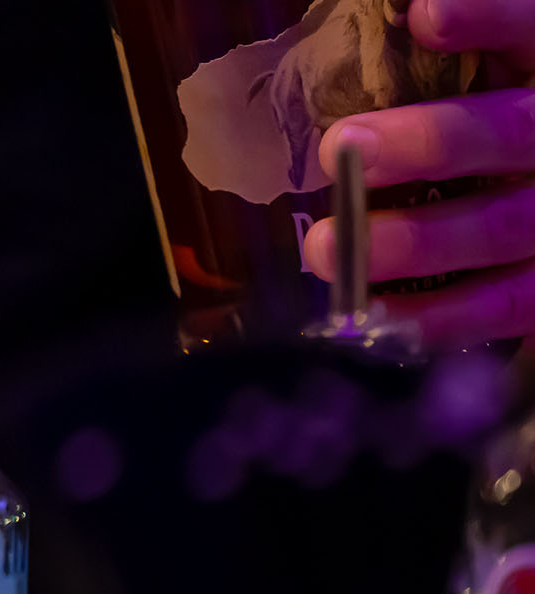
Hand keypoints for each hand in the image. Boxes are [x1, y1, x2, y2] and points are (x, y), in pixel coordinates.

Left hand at [302, 0, 534, 347]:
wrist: (533, 191)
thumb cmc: (487, 124)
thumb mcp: (486, 80)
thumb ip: (459, 55)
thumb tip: (392, 21)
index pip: (534, 32)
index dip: (491, 20)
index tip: (425, 16)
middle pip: (514, 135)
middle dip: (431, 143)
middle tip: (343, 147)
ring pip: (504, 228)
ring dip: (415, 241)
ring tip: (328, 247)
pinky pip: (504, 305)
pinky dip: (437, 314)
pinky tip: (373, 310)